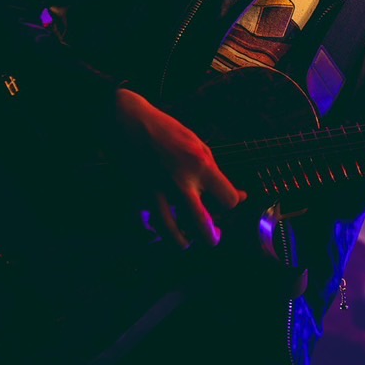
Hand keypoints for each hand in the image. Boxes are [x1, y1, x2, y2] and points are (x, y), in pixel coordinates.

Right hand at [114, 88, 245, 247]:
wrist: (128, 121)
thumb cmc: (167, 131)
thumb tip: (236, 194)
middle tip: (213, 238)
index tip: (227, 204)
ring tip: (186, 243)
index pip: (227, 200)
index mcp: (201, 166)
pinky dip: (152, 231)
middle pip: (202, 224)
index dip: (231, 204)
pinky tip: (158, 231)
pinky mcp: (137, 194)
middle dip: (211, 237)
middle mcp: (180, 182)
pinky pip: (146, 222)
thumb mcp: (198, 144)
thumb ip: (215, 171)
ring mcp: (157, 191)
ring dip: (181, 241)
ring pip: (171, 231)